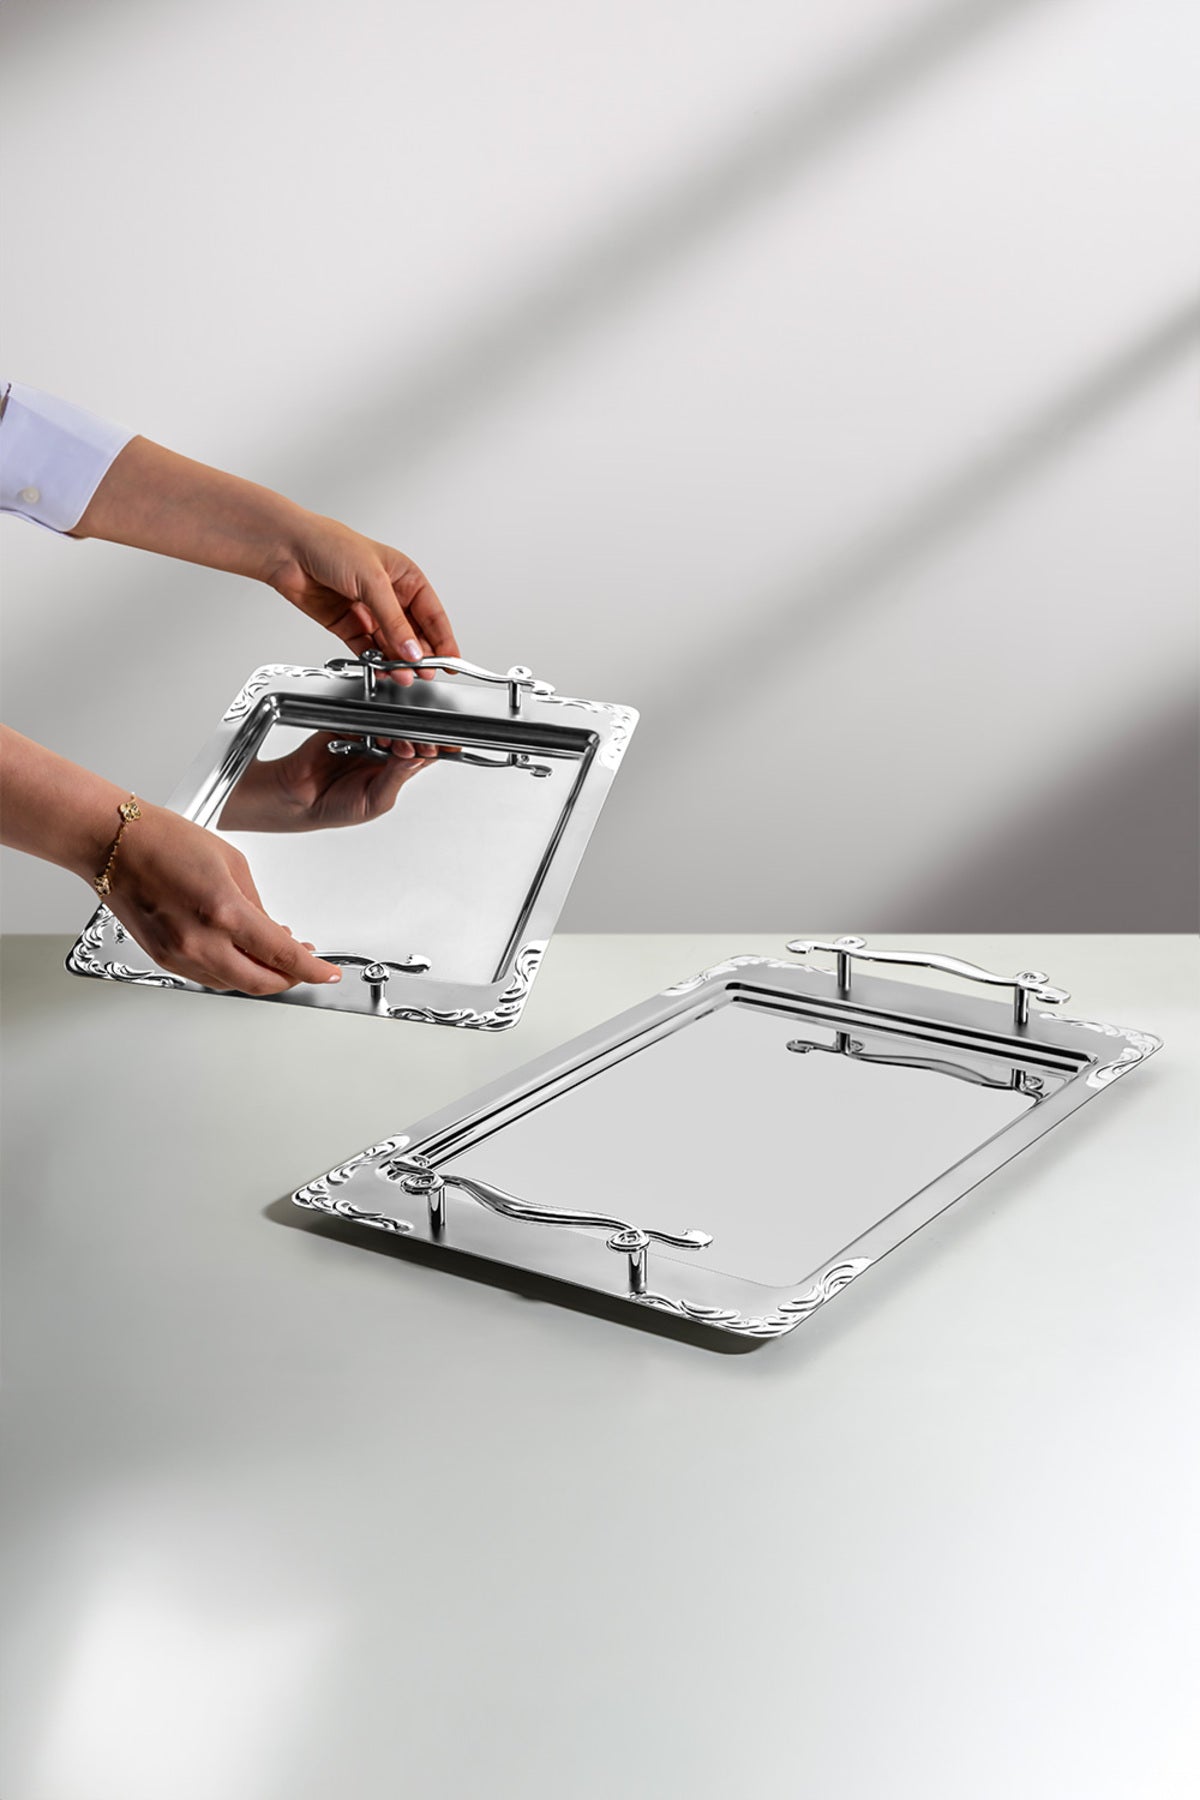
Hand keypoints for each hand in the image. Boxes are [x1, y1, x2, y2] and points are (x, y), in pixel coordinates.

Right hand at [106, 804, 342, 993]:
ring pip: (234, 984)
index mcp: (224, 911)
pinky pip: (208, 977)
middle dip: (290, 979)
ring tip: (274, 956)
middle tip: (305, 966)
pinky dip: (232, 971)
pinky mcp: (163, 959)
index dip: (312, 969)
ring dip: (261, 975)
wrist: (112, 843)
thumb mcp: (232, 862)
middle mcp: (200, 940)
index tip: (328, 973)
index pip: (282, 954)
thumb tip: (273, 933)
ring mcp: (179, 954)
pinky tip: (241, 955)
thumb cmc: (164, 840)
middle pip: (261, 982)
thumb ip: (256, 904)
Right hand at [217, 732, 436, 832]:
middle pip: (412, 733)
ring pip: (391, 722)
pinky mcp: (347, 724)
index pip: (425, 753)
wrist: (296, 797)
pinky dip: (372, 720)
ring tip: (390, 746)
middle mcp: (385, 752)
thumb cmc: (335, 807)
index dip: (437, 747)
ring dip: (395, 730)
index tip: (444, 745)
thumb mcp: (374, 801)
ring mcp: (367, 736)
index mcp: (397, 772)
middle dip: (417, 738)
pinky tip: (374, 734)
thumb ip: (396, 778)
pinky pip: (365, 714)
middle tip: (413, 746)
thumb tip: (416, 758)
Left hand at [265, 515, 458, 685]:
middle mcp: (390, 595)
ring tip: (402, 675)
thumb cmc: (329, 545)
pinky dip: (376, 662)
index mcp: (405, 577)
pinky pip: (369, 650)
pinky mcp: (349, 625)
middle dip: (420, 655)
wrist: (287, 550)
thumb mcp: (372, 581)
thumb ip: (394, 620)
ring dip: (398, 661)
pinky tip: (382, 670)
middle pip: (413, 634)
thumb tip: (412, 650)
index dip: (444, 639)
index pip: (433, 615)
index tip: (452, 662)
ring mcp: (369, 612)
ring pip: (391, 645)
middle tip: (424, 673)